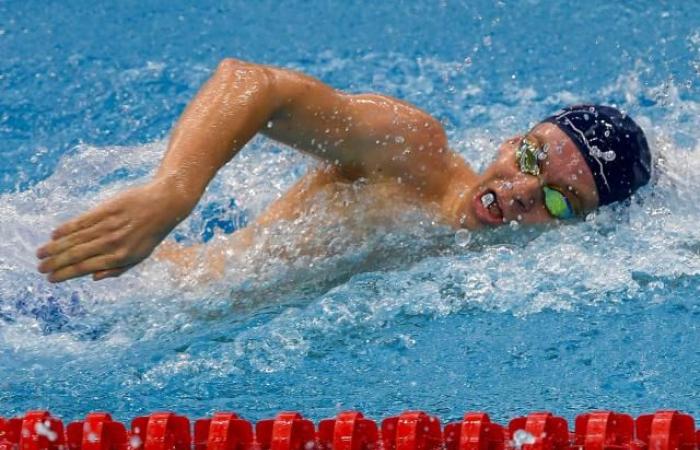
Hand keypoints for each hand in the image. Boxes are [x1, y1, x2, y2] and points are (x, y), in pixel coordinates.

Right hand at [37, 180, 191, 281]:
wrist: (164, 205)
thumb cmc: (150, 234)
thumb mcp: (139, 256)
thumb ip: (117, 269)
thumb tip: (93, 277)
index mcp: (121, 257)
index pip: (85, 268)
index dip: (65, 274)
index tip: (51, 279)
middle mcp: (113, 243)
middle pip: (76, 254)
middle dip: (55, 263)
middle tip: (40, 268)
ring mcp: (109, 226)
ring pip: (75, 239)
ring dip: (55, 247)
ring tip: (41, 253)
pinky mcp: (107, 209)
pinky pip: (82, 221)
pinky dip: (66, 228)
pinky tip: (54, 235)